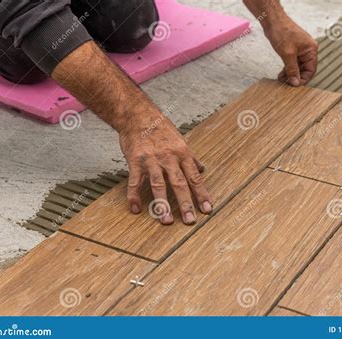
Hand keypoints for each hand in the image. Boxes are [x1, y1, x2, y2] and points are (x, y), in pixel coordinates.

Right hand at [119, 110, 212, 224]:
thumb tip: (202, 169)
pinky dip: (134, 195)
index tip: (207, 209)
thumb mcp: (180, 141)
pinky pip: (135, 181)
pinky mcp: (135, 160)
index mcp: (182, 154)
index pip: (194, 178)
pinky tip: (135, 208)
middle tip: (190, 221)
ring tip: (166, 221)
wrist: (138, 115)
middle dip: (186, 203)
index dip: (201, 194)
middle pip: (179, 183)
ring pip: (159, 184)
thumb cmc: (160, 128)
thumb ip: (190, 158)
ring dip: (162, 204)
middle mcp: (169, 158)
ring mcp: (151, 160)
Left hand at [264, 17, 318, 86]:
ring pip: (297, 67)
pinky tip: (281, 74)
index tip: (295, 86)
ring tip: (282, 80)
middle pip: (304, 69)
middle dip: (295, 77)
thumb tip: (295, 81)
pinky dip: (287, 69)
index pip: (311, 70)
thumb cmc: (282, 32)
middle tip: (286, 84)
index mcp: (311, 50)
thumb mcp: (288, 54)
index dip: (303, 79)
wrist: (273, 21)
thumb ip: (292, 69)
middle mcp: (307, 50)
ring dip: (290, 74)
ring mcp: (300, 50)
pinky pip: (292, 63)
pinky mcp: (292, 50)